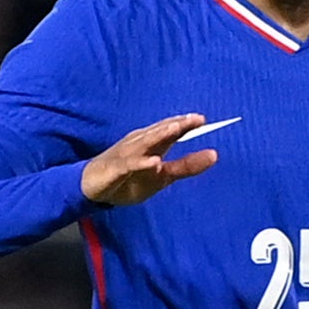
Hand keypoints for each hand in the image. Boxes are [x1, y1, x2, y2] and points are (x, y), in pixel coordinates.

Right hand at [81, 114, 218, 206]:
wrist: (94, 188)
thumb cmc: (128, 177)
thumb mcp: (164, 176)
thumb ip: (187, 166)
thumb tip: (214, 155)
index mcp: (152, 144)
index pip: (170, 131)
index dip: (185, 124)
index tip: (202, 119)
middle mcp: (139, 144)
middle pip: (160, 131)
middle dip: (176, 124)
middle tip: (195, 119)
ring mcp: (126, 154)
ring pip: (145, 142)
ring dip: (160, 135)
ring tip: (176, 129)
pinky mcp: (114, 168)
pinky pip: (129, 164)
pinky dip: (141, 162)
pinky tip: (154, 162)